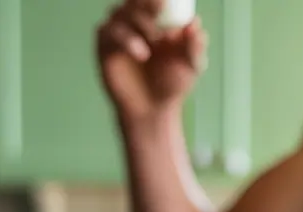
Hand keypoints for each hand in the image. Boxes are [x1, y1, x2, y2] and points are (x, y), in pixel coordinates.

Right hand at [97, 0, 206, 122]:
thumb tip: (196, 25)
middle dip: (148, 2)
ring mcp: (119, 30)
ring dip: (139, 22)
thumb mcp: (191, 68)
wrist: (153, 110)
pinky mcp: (105, 44)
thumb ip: (195, 47)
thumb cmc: (173, 85)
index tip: (168, 1)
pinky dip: (126, 39)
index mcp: (159, 19)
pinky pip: (109, 31)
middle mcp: (137, 20)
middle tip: (160, 7)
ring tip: (154, 42)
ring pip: (122, 12)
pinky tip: (141, 53)